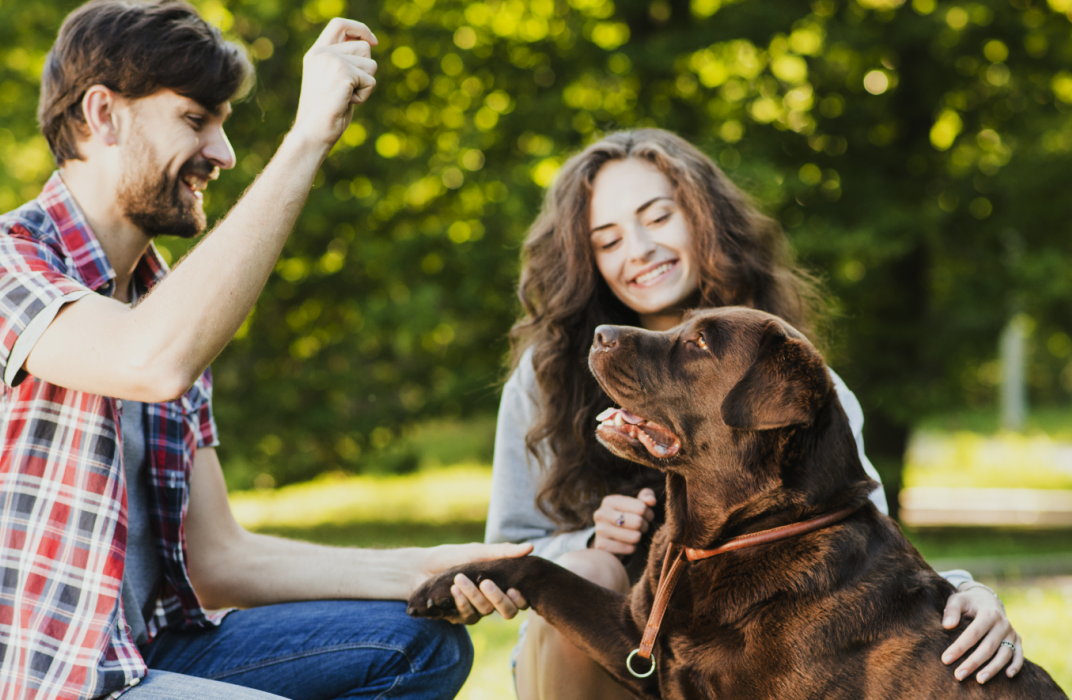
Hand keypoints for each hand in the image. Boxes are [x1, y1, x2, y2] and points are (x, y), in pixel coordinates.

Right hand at [292, 18, 378, 147]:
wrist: (313, 131)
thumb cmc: (326, 112)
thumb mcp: (331, 80)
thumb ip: (344, 61)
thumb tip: (368, 45)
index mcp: (316, 52)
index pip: (340, 24)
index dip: (360, 29)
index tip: (373, 41)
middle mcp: (323, 52)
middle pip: (364, 47)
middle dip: (365, 70)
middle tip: (346, 89)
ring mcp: (332, 61)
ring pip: (371, 65)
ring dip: (365, 84)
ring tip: (345, 96)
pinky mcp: (344, 73)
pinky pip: (371, 81)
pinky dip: (365, 95)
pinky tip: (347, 102)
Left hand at [416, 542, 531, 623]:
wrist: (422, 567)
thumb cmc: (452, 557)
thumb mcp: (478, 552)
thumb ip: (503, 552)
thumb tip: (531, 547)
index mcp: (500, 585)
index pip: (520, 599)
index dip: (520, 598)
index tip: (513, 588)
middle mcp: (491, 600)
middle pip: (508, 612)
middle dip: (499, 599)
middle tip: (486, 583)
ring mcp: (476, 610)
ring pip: (486, 611)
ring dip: (473, 595)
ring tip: (459, 579)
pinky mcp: (460, 616)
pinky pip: (468, 615)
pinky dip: (462, 602)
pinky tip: (454, 589)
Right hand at [591, 488, 656, 554]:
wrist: (608, 539)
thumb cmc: (627, 517)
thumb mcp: (636, 504)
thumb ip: (646, 496)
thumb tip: (651, 501)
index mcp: (610, 501)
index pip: (641, 507)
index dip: (648, 513)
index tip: (645, 516)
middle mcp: (601, 514)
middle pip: (637, 522)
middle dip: (644, 526)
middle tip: (641, 527)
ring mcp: (599, 530)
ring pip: (635, 537)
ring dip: (639, 537)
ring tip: (635, 535)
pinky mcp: (602, 546)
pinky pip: (629, 549)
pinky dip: (632, 548)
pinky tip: (628, 544)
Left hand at [941, 584, 1023, 682]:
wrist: (987, 599)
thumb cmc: (968, 602)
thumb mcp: (958, 600)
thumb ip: (952, 611)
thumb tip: (947, 626)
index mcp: (988, 613)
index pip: (973, 634)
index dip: (959, 647)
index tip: (945, 660)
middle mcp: (1003, 624)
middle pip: (988, 647)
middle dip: (973, 663)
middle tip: (958, 675)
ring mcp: (1012, 633)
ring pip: (1005, 654)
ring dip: (993, 669)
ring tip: (979, 680)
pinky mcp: (1017, 639)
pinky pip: (1019, 654)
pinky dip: (1016, 665)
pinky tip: (1008, 676)